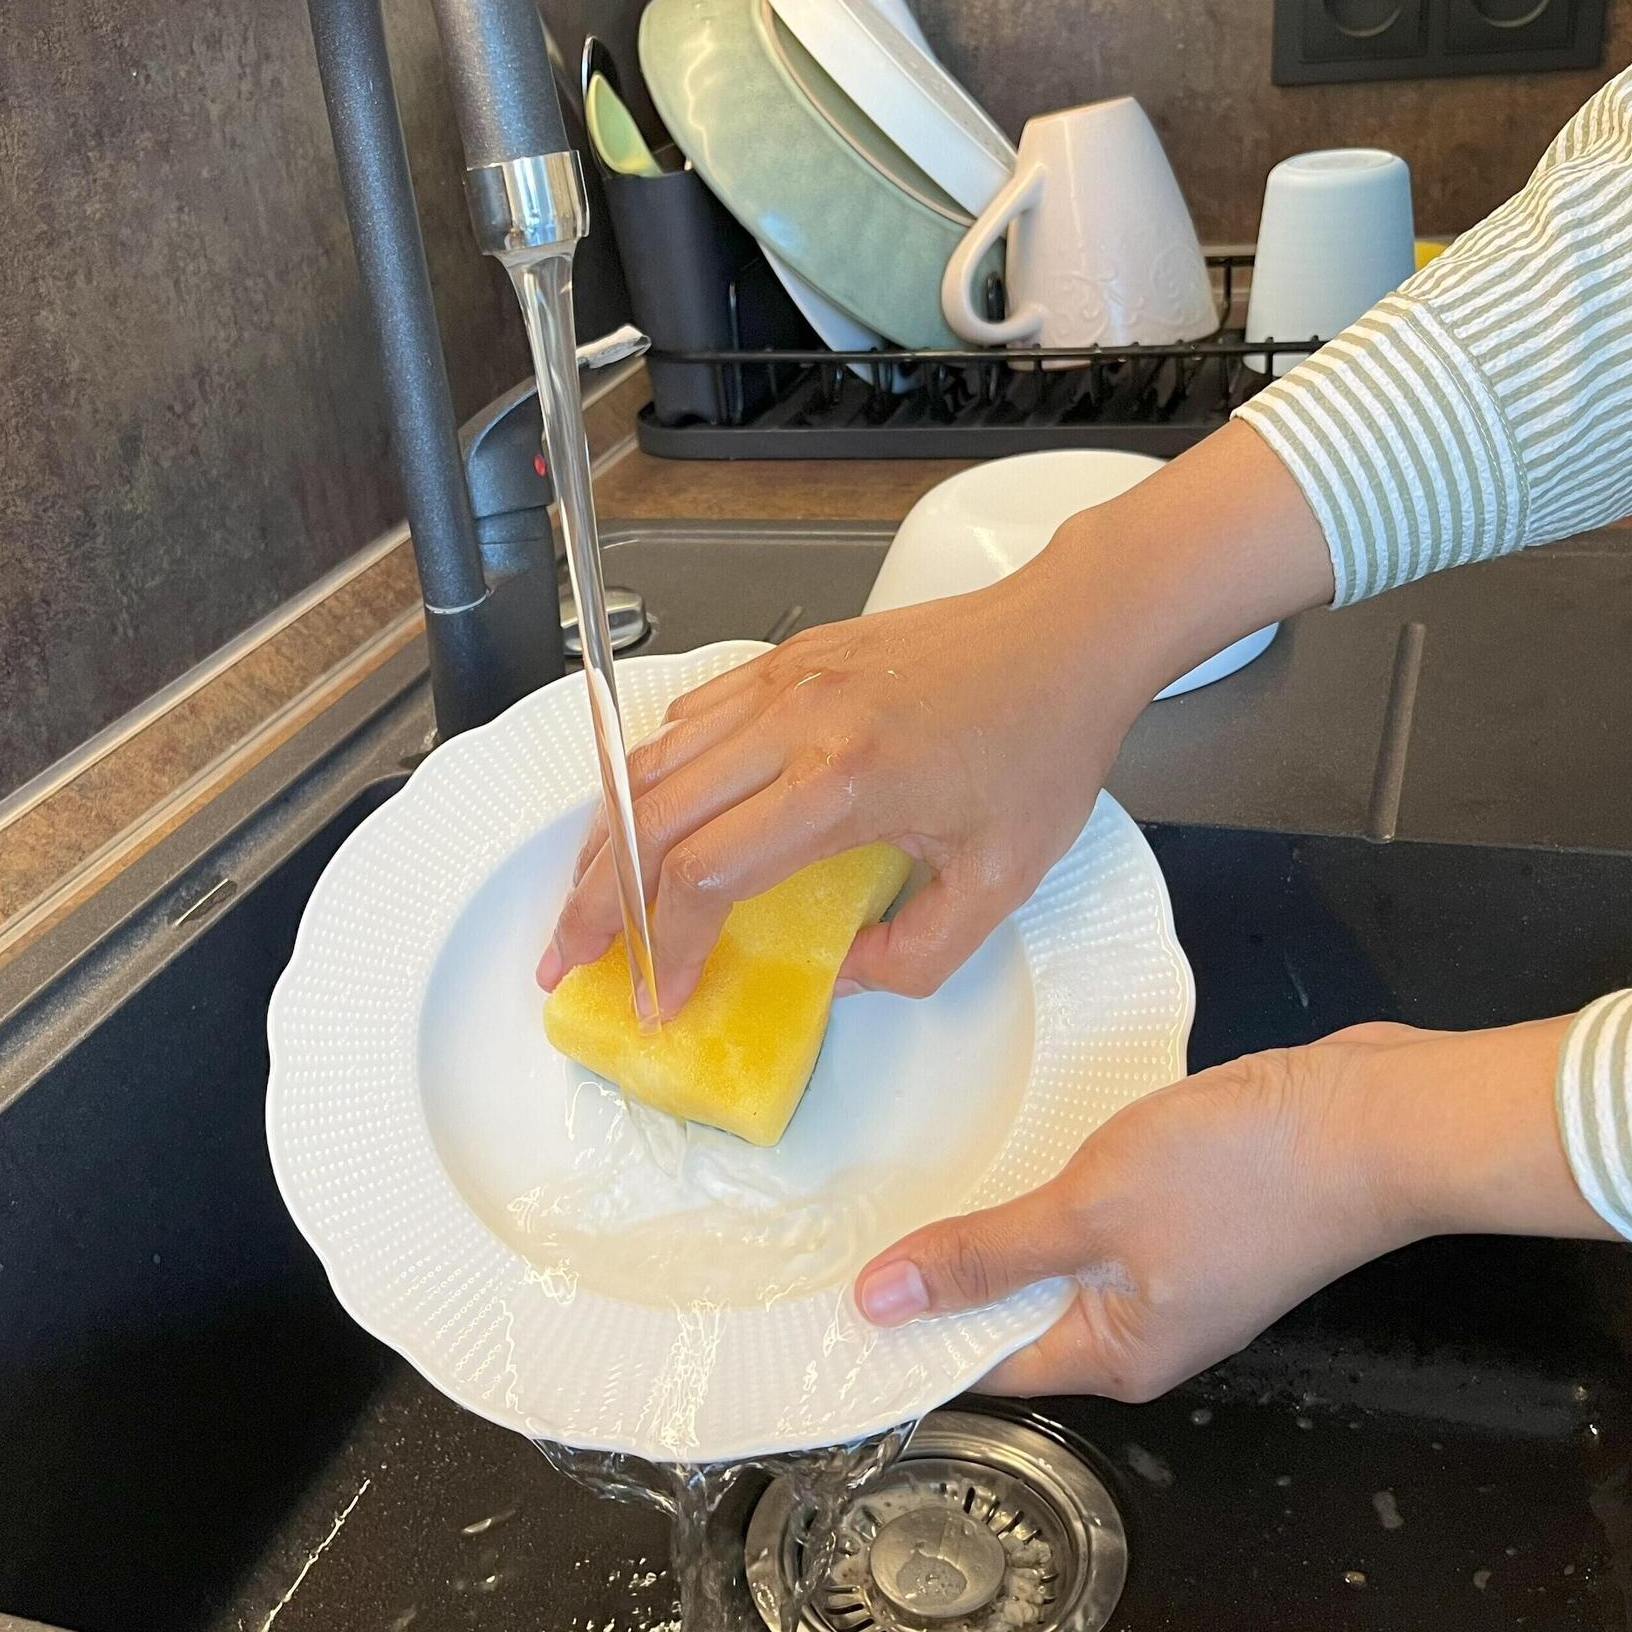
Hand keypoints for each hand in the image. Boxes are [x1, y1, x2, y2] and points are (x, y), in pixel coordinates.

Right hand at [539, 423, 1335, 1015]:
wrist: (1064, 633)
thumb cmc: (1041, 744)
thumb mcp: (1000, 883)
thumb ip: (914, 953)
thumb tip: (834, 976)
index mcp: (843, 783)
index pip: (705, 874)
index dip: (666, 947)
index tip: (660, 997)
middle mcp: (794, 723)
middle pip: (647, 820)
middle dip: (595, 903)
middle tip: (566, 960)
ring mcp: (780, 682)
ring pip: (649, 766)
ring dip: (605, 842)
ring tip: (586, 901)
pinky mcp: (784, 660)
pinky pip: (687, 722)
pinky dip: (647, 779)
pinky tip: (642, 823)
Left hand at [853, 1018, 1615, 1400]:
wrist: (1381, 1118)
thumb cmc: (1240, 1175)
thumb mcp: (1089, 1211)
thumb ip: (982, 1255)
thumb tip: (875, 1307)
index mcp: (1115, 1356)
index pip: (982, 1364)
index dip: (905, 1335)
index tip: (825, 1301)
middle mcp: (1146, 1332)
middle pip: (1018, 1315)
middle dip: (944, 1274)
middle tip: (848, 1223)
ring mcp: (1180, 1274)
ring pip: (1061, 1260)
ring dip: (1000, 1224)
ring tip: (911, 1177)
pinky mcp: (1205, 1216)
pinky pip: (1104, 1217)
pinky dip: (1057, 1190)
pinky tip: (1015, 1142)